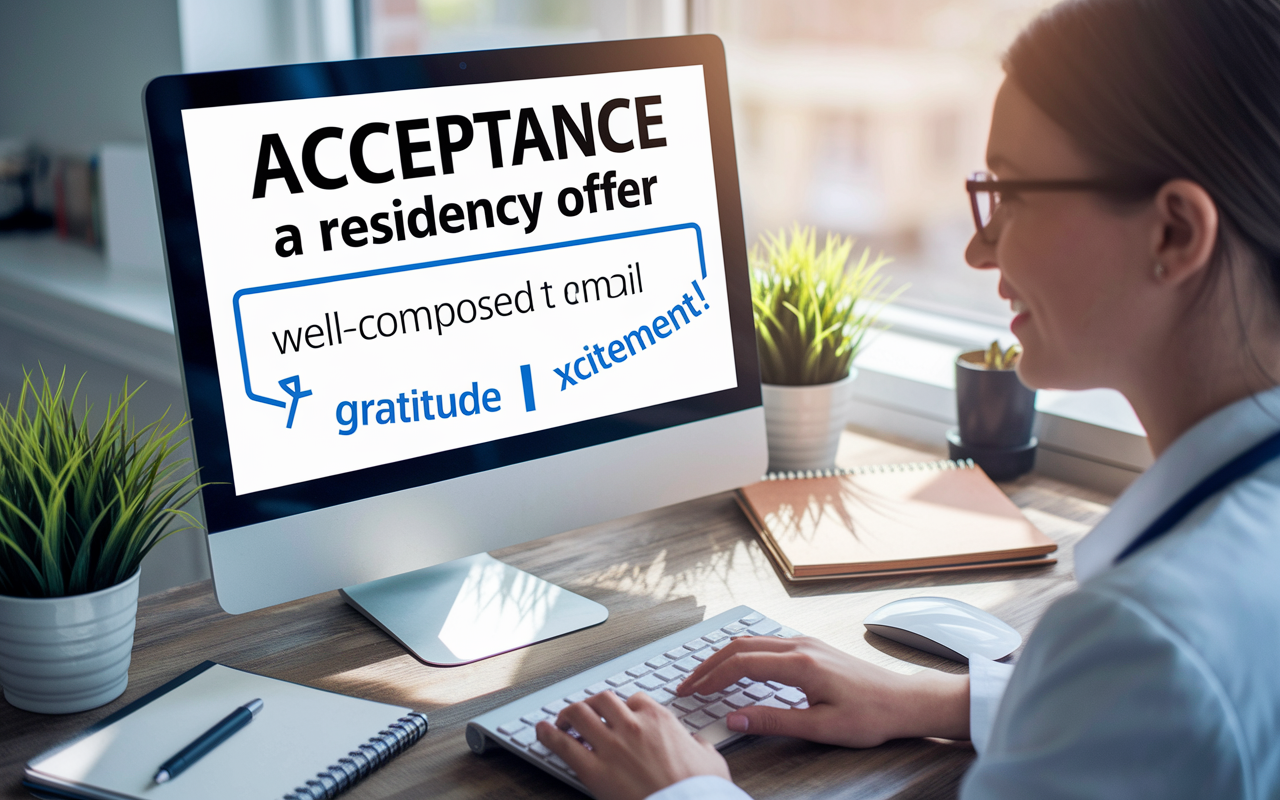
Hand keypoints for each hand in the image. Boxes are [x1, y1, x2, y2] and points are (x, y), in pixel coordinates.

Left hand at [535, 689, 729, 799]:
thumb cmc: (700, 790)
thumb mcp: (711, 759)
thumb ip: (699, 744)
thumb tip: (697, 743)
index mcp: (659, 720)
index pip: (634, 699)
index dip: (623, 707)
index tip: (619, 714)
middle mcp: (632, 726)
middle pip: (602, 699)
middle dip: (591, 704)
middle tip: (586, 713)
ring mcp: (610, 746)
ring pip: (578, 713)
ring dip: (567, 714)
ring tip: (561, 720)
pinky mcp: (593, 770)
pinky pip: (562, 745)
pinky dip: (548, 735)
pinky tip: (542, 731)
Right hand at [677, 636, 969, 746]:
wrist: (905, 701)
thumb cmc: (870, 716)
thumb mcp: (820, 727)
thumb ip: (774, 721)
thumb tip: (734, 718)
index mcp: (800, 663)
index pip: (741, 664)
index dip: (711, 678)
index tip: (691, 693)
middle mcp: (800, 646)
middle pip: (740, 646)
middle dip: (709, 665)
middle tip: (687, 684)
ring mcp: (806, 643)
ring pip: (752, 641)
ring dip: (724, 657)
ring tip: (705, 677)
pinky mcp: (811, 648)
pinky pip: (766, 644)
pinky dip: (742, 654)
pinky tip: (737, 669)